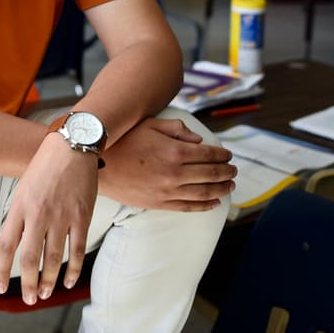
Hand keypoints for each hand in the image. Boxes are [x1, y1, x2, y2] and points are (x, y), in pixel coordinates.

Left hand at [0, 133, 97, 305]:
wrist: (73, 145)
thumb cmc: (45, 167)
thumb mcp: (23, 189)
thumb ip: (15, 218)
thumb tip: (3, 244)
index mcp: (20, 207)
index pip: (6, 246)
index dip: (1, 270)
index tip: (1, 286)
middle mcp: (39, 214)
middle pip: (30, 259)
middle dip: (28, 284)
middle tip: (28, 299)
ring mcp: (62, 216)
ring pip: (53, 258)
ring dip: (48, 281)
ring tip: (44, 294)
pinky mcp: (82, 216)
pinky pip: (76, 249)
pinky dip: (72, 269)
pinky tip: (66, 282)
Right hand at [99, 117, 235, 210]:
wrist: (99, 165)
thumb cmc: (123, 140)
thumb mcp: (150, 125)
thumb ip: (177, 129)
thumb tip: (198, 140)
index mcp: (175, 151)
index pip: (208, 154)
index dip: (222, 155)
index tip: (229, 155)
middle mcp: (175, 173)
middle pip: (211, 174)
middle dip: (227, 172)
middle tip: (234, 171)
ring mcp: (168, 191)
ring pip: (204, 193)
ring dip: (221, 190)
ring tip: (230, 187)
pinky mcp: (160, 203)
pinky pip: (189, 207)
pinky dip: (205, 206)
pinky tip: (214, 203)